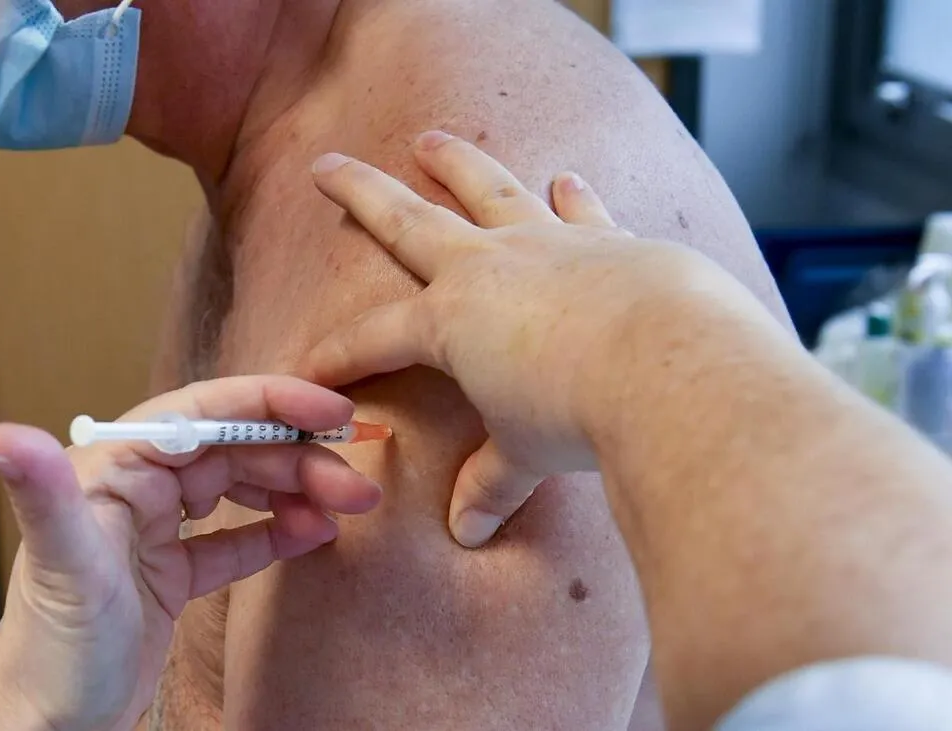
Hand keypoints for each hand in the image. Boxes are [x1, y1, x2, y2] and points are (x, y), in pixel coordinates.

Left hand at [0, 377, 381, 730]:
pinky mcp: (175, 570)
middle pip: (237, 450)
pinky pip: (238, 538)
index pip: (205, 413)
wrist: (52, 725)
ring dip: (297, 492)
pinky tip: (313, 534)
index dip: (273, 403)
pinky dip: (277, 532)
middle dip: (301, 459)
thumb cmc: (51, 648)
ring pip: (243, 488)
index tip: (330, 412)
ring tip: (346, 507)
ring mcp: (159, 529)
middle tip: (355, 484)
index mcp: (115, 467)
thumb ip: (41, 493)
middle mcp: (139, 487)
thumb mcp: (63, 565)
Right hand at [304, 131, 741, 547]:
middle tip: (326, 165)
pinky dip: (573, 195)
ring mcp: (548, 244)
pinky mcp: (608, 242)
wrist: (668, 367)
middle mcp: (489, 267)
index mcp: (450, 319)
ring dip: (456, 165)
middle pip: (407, 221)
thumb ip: (491, 485)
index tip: (303, 369)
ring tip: (431, 140)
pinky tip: (566, 178)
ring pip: (488, 190)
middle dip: (361, 194)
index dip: (333, 355)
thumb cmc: (580, 414)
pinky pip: (581, 210)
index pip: (373, 336)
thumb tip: (467, 531)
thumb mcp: (525, 456)